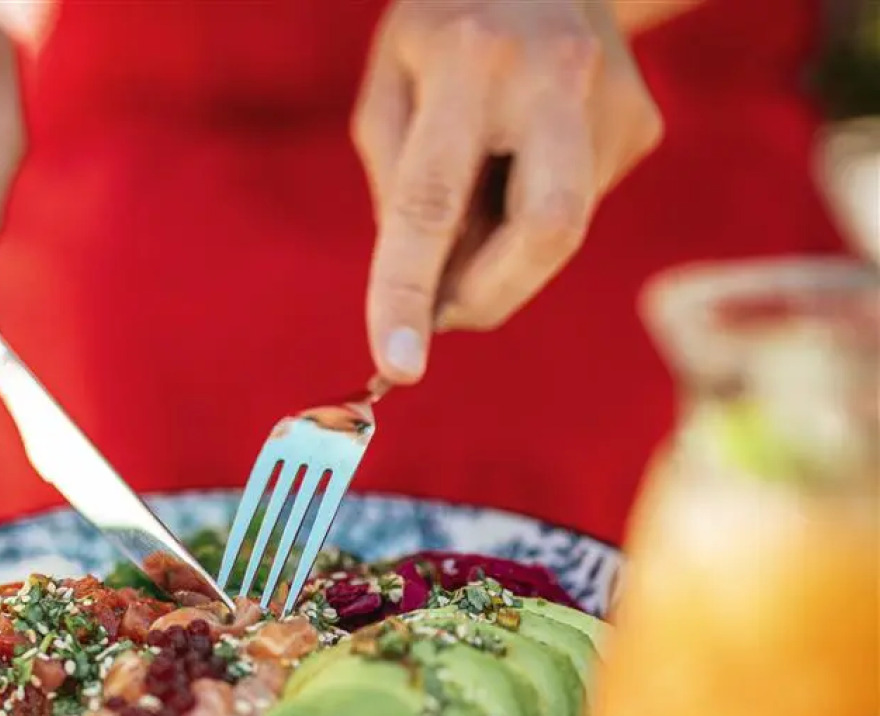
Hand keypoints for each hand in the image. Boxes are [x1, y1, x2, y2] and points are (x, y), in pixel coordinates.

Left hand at [352, 0, 662, 380]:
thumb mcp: (391, 83)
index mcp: (468, 61)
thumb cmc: (446, 27)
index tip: (396, 366)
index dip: (409, 289)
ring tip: (480, 188)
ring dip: (502, 252)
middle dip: (489, 296)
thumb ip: (397, 188)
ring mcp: (613, 101)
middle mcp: (553, 77)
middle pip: (544, 231)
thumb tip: (432, 294)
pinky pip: (574, 209)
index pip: (432, 200)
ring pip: (556, 235)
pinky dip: (530, 217)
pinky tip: (522, 160)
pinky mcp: (641, 126)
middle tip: (444, 314)